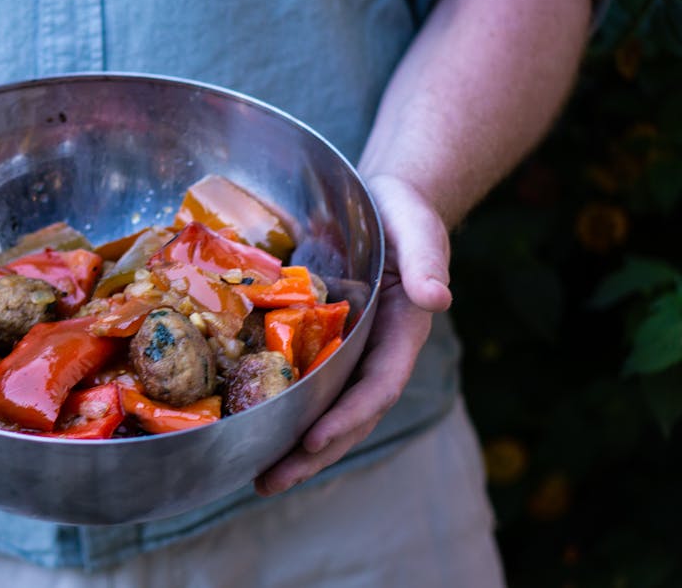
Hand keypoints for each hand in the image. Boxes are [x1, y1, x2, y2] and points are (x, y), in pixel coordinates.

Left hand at [254, 174, 452, 494]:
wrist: (385, 204)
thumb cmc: (405, 214)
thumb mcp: (418, 228)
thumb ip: (429, 260)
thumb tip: (438, 299)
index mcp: (403, 335)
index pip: (378, 387)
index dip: (349, 418)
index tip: (314, 441)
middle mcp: (376, 355)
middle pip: (348, 417)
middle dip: (312, 454)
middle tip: (268, 482)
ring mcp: (350, 355)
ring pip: (325, 411)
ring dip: (293, 448)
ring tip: (256, 478)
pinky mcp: (322, 345)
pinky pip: (304, 385)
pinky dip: (281, 412)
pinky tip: (248, 431)